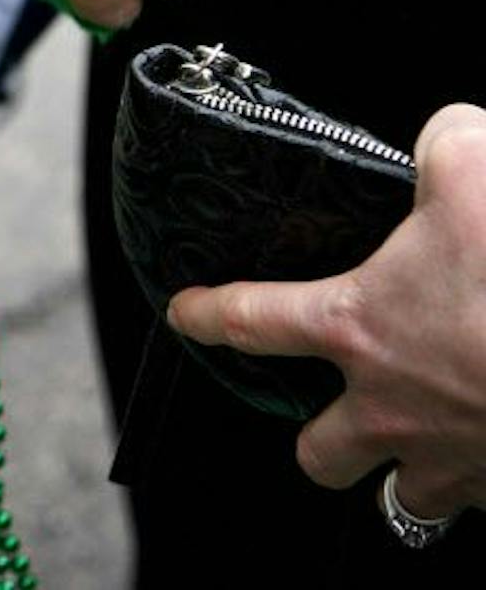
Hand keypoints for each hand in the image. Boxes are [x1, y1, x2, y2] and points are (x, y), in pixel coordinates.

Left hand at [169, 104, 485, 517]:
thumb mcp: (472, 166)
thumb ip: (442, 145)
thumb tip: (444, 139)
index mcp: (359, 328)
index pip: (251, 322)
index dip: (209, 316)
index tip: (187, 315)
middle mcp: (390, 409)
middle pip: (317, 454)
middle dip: (317, 442)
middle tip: (328, 417)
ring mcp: (453, 459)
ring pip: (401, 501)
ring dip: (402, 479)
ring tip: (414, 452)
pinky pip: (480, 504)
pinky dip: (482, 482)